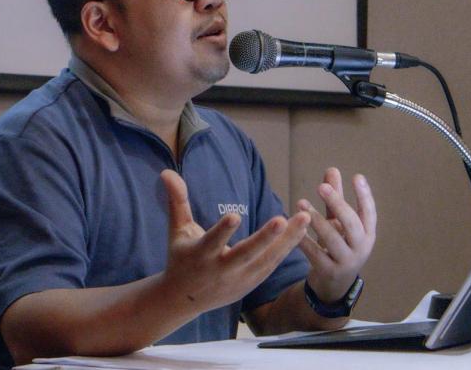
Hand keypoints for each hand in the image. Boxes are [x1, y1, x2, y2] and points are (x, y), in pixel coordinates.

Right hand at [159, 169, 309, 312]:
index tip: (234, 216)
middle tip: (283, 219)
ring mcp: (238, 280)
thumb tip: (167, 172)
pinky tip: (302, 231)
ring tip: (304, 219)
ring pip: (266, 260)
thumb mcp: (176, 230)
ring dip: (287, 241)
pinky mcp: (251, 284)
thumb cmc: (181, 257)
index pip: (212, 242)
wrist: (184, 299)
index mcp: (200, 255)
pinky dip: (286, 249)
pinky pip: (271, 265)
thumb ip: (177, 201)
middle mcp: (221, 269)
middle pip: (246, 254)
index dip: (222, 231)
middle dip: (265, 238)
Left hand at [297, 167, 376, 305]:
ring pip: (332, 239)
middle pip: (352, 224)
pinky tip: (292, 227)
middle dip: (337, 203)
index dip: (365, 195)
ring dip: (316, 220)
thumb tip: (332, 169)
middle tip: (321, 187)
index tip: (357, 176)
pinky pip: (316, 253)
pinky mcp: (329, 272)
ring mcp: (346, 262)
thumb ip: (336, 199)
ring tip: (300, 203)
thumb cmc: (338, 246)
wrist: (334, 285)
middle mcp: (361, 248)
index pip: (369, 212)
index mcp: (367, 234)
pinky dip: (304, 239)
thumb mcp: (339, 223)